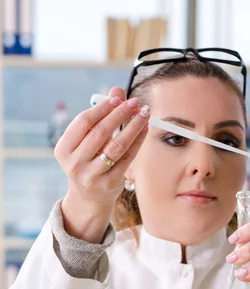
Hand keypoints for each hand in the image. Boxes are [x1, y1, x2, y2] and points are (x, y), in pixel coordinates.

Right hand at [55, 87, 149, 242]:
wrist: (88, 198)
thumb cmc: (87, 161)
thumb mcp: (86, 141)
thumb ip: (100, 115)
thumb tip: (117, 90)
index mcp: (64, 149)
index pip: (83, 122)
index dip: (102, 108)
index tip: (117, 98)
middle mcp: (75, 163)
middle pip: (100, 132)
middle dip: (120, 114)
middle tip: (135, 102)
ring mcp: (92, 175)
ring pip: (116, 146)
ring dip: (133, 126)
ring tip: (144, 113)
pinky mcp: (110, 183)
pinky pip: (128, 158)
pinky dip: (138, 141)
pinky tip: (145, 128)